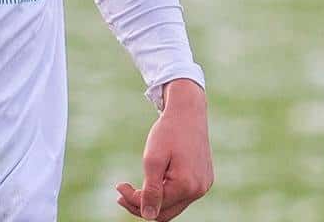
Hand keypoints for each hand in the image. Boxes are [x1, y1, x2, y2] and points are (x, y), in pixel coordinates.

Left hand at [115, 80, 212, 220]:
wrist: (188, 112)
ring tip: (135, 190)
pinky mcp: (204, 179)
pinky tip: (155, 181)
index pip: (155, 207)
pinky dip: (167, 193)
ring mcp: (203, 185)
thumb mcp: (153, 159)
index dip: (133, 200)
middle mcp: (198, 190)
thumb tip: (148, 215)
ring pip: (174, 206)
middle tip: (122, 193)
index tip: (118, 186)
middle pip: (165, 213)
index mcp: (185, 185)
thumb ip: (151, 191)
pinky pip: (183, 195)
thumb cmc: (168, 132)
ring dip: (155, 200)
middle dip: (141, 205)